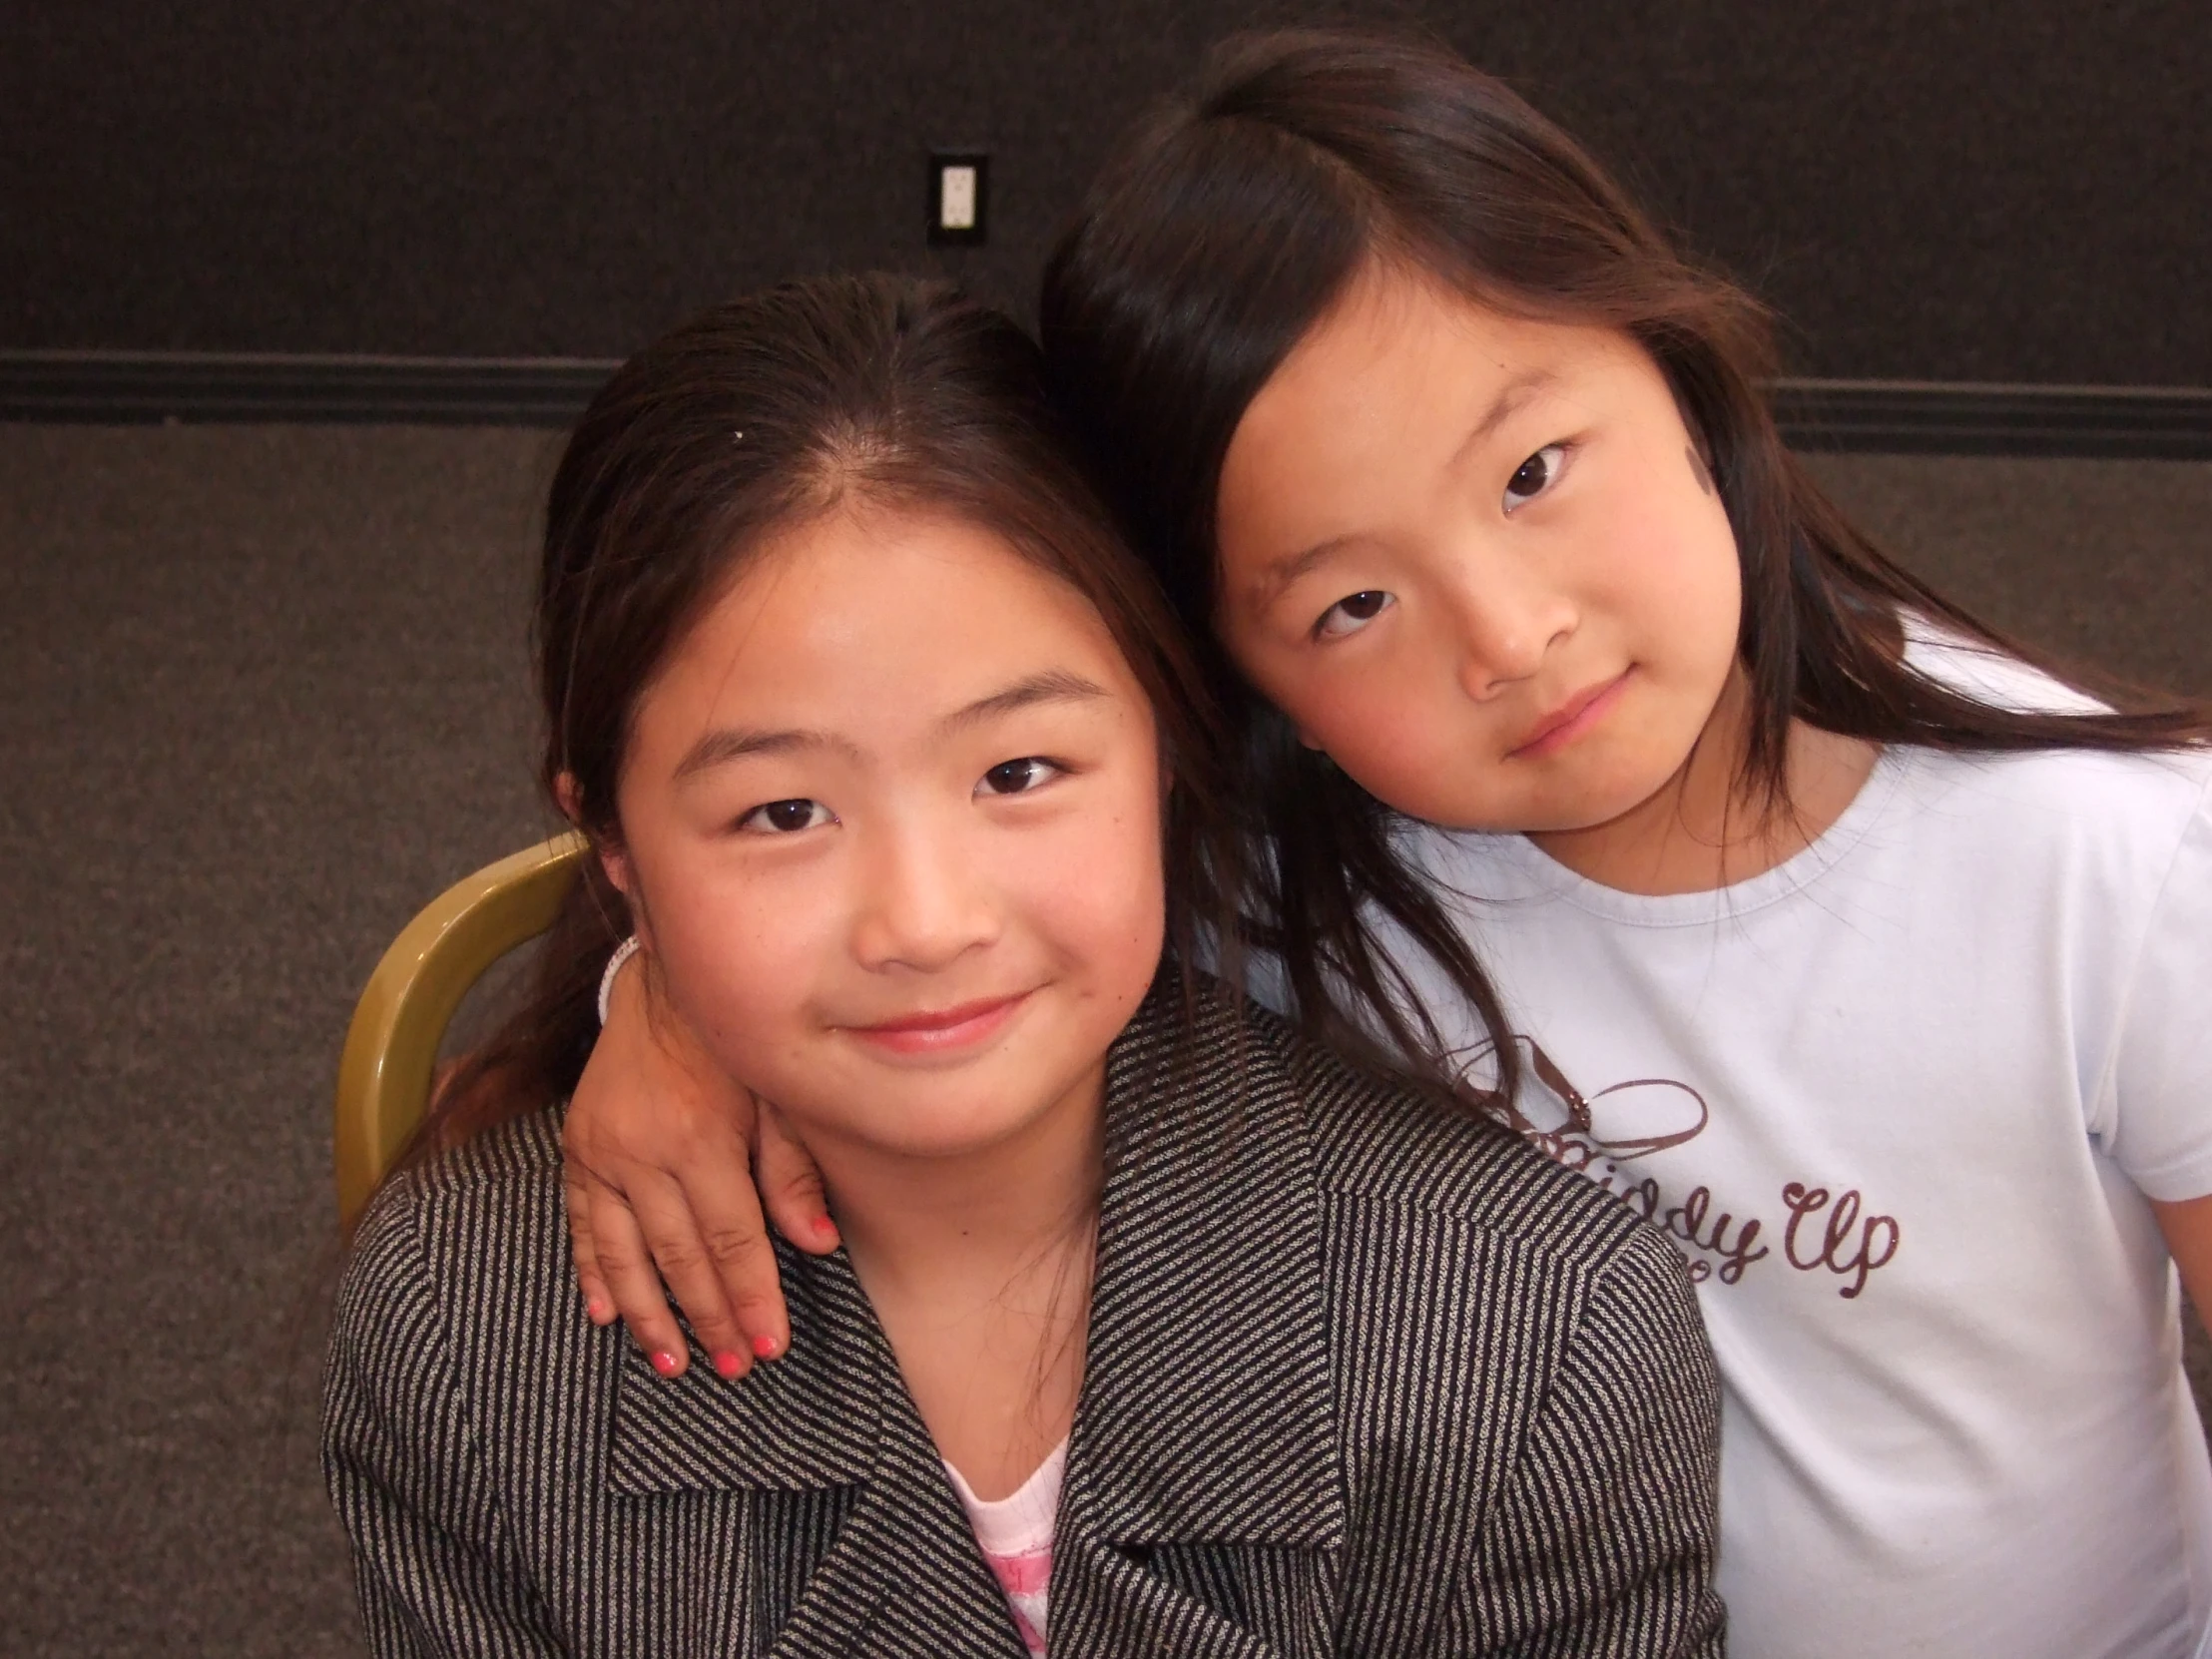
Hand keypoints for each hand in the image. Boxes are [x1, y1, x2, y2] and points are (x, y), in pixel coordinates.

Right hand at [563, 950, 838, 1379]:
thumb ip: (794, 1170)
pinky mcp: (576, 1150)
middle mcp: (642, 1152)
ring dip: (649, 1315)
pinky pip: (581, 1226)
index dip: (751, 1296)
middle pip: (680, 1257)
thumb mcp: (777, 1095)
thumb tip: (819, 1242)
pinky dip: (593, 1274)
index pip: (731, 1239)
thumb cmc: (735, 1045)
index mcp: (700, 1136)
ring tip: (673, 1361)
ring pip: (624, 1255)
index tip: (769, 1345)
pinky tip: (606, 1315)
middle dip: (709, 1318)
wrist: (665, 987)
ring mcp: (601, 1154)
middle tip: (730, 1367)